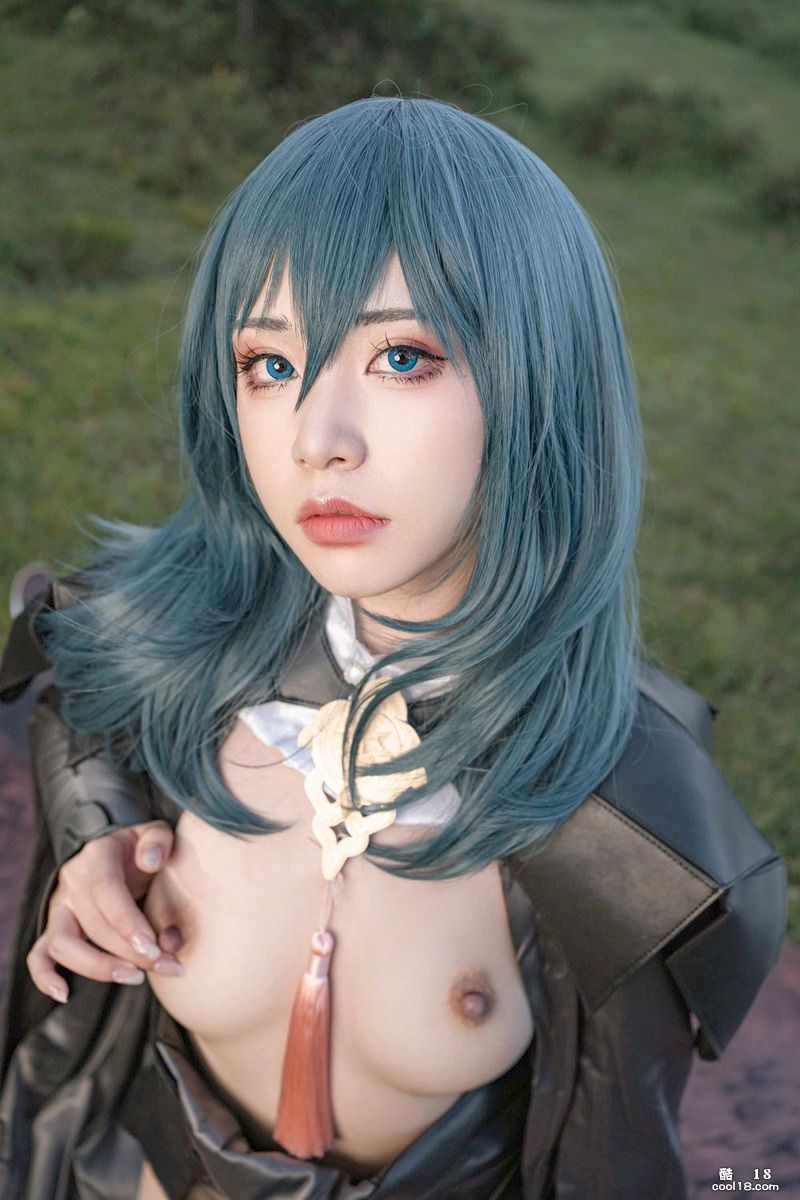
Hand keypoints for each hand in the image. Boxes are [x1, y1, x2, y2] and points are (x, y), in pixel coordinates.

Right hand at [26, 820, 183, 1002]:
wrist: (114, 847)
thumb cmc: (140, 846)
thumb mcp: (154, 833)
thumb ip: (158, 843)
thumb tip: (150, 862)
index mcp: (96, 858)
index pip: (107, 893)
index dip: (129, 924)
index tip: (154, 948)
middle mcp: (72, 884)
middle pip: (94, 926)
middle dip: (133, 953)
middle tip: (168, 966)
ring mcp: (60, 907)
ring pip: (64, 945)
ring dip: (99, 967)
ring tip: (137, 978)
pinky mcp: (55, 927)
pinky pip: (39, 955)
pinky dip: (45, 977)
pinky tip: (65, 994)